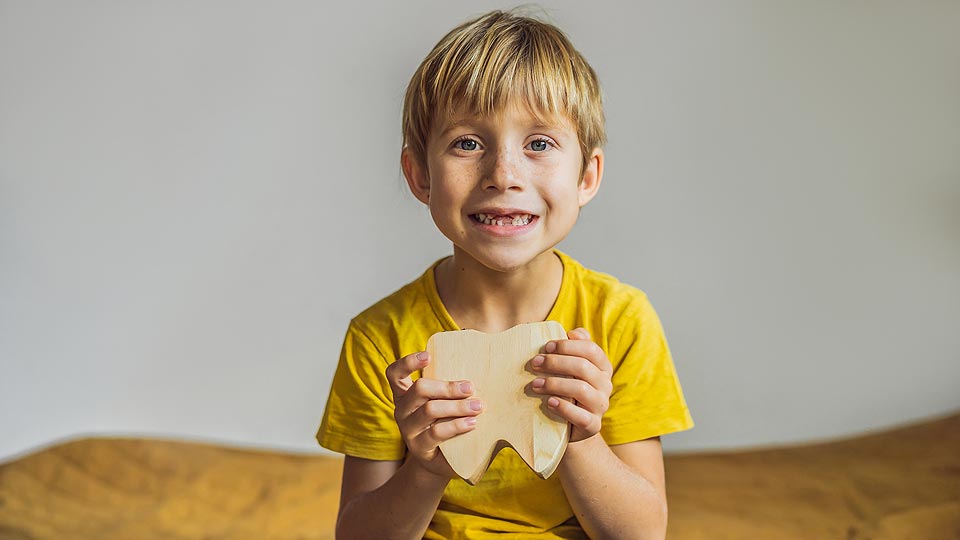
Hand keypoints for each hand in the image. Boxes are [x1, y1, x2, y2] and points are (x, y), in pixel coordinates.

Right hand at [385, 351, 483, 477]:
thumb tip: (476, 371)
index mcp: (404, 394)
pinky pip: (436, 432)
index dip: (408, 362)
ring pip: (430, 410)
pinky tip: (472, 423)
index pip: (395, 374)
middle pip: (419, 389)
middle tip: (470, 387)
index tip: (428, 355)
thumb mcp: (442, 403)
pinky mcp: (419, 447)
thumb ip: (448, 389)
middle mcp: (402, 409)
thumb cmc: (445, 422)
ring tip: (478, 406)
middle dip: (447, 387)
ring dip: (457, 406)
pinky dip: (457, 426)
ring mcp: (408, 429)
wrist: (440, 461)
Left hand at [530, 328, 612, 442]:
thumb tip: (572, 333)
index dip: (567, 346)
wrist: (571, 427)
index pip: (591, 349)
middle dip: (556, 362)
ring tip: (535, 384)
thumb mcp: (572, 368)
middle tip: (534, 363)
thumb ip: (574, 348)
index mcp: (602, 367)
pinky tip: (549, 402)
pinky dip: (564, 408)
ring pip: (581, 389)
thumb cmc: (568, 390)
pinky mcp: (593, 425)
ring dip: (555, 384)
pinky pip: (581, 416)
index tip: (546, 346)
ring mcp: (601, 406)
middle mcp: (605, 385)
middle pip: (583, 367)